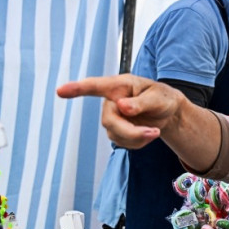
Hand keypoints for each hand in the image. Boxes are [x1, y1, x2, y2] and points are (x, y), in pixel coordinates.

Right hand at [56, 75, 181, 147]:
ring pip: (115, 135)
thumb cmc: (163, 98)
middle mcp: (112, 101)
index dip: (77, 89)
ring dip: (137, 138)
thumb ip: (141, 102)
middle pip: (109, 121)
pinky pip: (122, 142)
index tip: (60, 91)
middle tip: (153, 133)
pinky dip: (138, 142)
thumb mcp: (159, 98)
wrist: (168, 112)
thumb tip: (121, 106)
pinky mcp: (116, 130)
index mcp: (120, 85)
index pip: (95, 86)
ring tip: (155, 131)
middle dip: (130, 132)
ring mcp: (112, 117)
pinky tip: (148, 134)